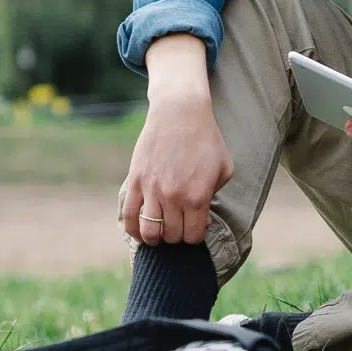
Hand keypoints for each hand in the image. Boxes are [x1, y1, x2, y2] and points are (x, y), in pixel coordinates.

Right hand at [120, 41, 231, 245]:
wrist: (180, 113)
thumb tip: (202, 220)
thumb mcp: (223, 169)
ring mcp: (151, 190)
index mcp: (198, 197)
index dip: (195, 236)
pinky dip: (133, 230)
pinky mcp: (135, 181)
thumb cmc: (206, 139)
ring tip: (159, 234)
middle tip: (179, 225)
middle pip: (172, 236)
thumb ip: (215, 197)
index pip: (193, 236)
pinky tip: (140, 232)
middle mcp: (173, 197)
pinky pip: (128, 215)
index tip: (195, 228)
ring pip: (149, 231)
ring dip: (155, 238)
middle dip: (177, 236)